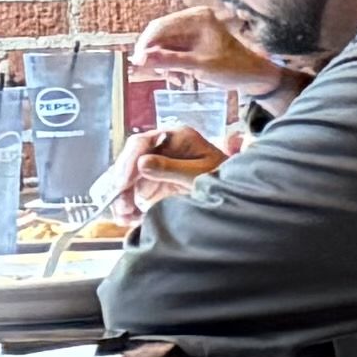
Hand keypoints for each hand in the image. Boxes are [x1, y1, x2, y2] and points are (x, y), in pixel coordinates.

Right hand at [108, 125, 228, 217]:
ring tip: (125, 217)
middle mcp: (160, 149)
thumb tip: (141, 164)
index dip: (129, 162)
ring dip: (121, 199)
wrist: (235, 192)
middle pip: (129, 162)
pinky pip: (132, 194)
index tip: (122, 183)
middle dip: (121, 185)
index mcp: (175, 138)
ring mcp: (154, 166)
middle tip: (122, 205)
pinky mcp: (151, 184)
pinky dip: (127, 207)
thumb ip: (173, 169)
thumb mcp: (201, 173)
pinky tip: (129, 219)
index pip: (142, 143)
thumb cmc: (224, 176)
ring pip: (127, 180)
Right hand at [130, 0, 277, 92]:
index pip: (160, 27)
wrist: (253, 76)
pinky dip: (171, 66)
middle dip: (156, 57)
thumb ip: (169, 61)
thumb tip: (139, 60)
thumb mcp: (199, 66)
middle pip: (159, 37)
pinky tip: (181, 78)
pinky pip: (170, 53)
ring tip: (177, 79)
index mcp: (197, 17)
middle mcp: (192, 20)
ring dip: (164, 65)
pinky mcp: (191, 43)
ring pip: (162, 47)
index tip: (138, 63)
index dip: (146, 45)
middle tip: (161, 75)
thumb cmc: (233, 68)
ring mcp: (191, 31)